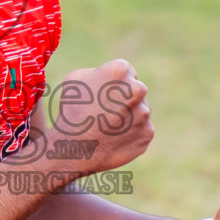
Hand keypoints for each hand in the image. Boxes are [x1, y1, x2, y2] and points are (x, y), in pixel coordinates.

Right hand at [45, 59, 152, 175]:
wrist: (75, 149)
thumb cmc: (71, 111)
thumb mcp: (75, 80)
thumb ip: (98, 72)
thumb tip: (109, 77)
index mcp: (120, 70)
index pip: (127, 71)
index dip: (113, 83)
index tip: (102, 94)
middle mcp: (138, 89)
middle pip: (136, 90)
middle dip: (124, 98)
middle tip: (104, 111)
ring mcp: (145, 113)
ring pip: (140, 110)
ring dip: (128, 116)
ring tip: (106, 127)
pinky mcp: (148, 133)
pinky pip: (142, 130)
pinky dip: (131, 133)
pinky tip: (113, 138)